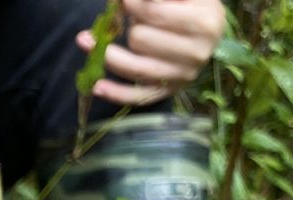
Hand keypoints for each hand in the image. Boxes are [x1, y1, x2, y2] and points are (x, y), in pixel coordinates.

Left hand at [77, 0, 226, 106]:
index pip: (154, 13)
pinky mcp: (167, 91)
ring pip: (134, 68)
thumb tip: (124, 2)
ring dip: (108, 55)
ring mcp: (182, 76)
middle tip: (131, 21)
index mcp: (205, 22)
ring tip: (87, 40)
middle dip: (128, 26)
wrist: (205, 31)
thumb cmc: (187, 6)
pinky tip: (97, 86)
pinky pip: (138, 97)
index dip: (131, 5)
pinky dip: (115, 93)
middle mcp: (197, 53)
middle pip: (140, 39)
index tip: (124, 2)